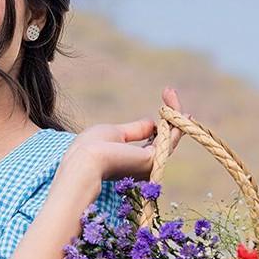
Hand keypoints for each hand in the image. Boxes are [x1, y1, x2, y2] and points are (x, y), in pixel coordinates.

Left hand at [65, 86, 191, 183]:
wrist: (85, 159)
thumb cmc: (91, 148)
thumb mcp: (115, 133)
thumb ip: (135, 130)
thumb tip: (151, 123)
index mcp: (132, 162)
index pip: (153, 142)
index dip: (161, 125)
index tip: (162, 106)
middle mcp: (144, 166)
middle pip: (166, 139)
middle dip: (171, 116)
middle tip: (169, 92)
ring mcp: (150, 164)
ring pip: (171, 137)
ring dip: (174, 113)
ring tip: (170, 92)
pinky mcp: (154, 160)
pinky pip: (170, 137)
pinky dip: (173, 120)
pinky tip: (171, 106)